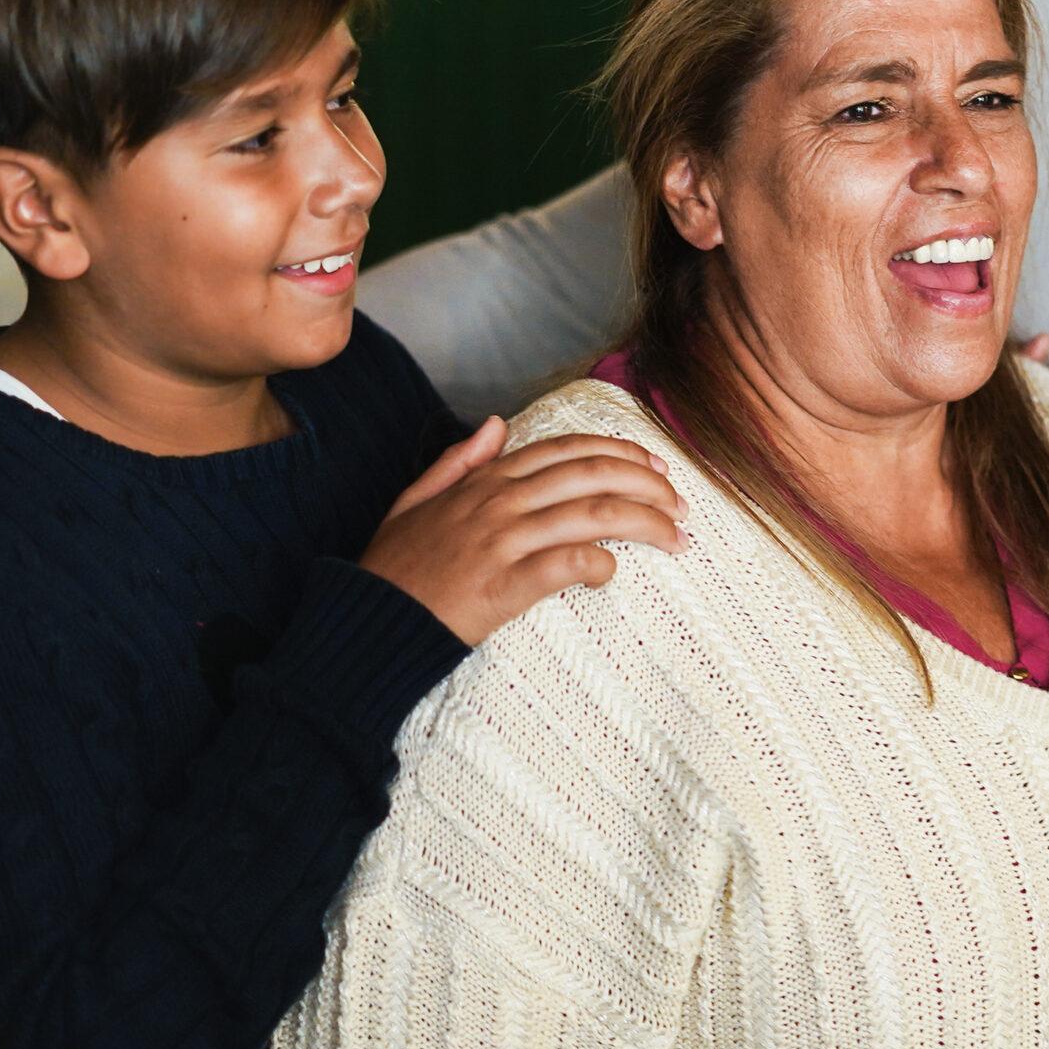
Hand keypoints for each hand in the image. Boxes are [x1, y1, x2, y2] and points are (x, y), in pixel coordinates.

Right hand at [360, 419, 686, 645]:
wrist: (367, 624)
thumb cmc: (395, 568)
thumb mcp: (414, 501)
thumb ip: (457, 461)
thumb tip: (496, 424)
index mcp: (484, 480)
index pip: (568, 449)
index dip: (621, 452)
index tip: (656, 465)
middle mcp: (498, 502)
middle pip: (594, 475)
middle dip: (650, 485)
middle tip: (681, 505)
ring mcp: (501, 542)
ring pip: (593, 516)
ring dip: (646, 523)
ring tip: (676, 539)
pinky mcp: (502, 586)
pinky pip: (567, 564)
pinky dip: (600, 565)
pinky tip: (611, 573)